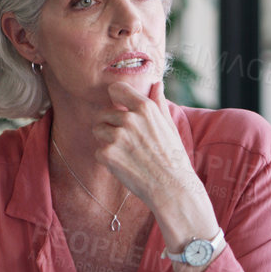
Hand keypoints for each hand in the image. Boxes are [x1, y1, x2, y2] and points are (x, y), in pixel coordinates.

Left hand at [94, 81, 213, 234]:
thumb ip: (158, 102)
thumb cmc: (173, 157)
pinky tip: (125, 165)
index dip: (115, 98)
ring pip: (98, 130)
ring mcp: (117, 136)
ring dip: (107, 141)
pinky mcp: (107, 154)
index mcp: (145, 108)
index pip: (116, 88)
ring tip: (127, 153)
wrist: (172, 188)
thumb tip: (156, 83)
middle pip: (103, 113)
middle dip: (110, 125)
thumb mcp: (169, 125)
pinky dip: (107, 159)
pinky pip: (98, 150)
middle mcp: (129, 119)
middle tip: (128, 142)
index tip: (118, 107)